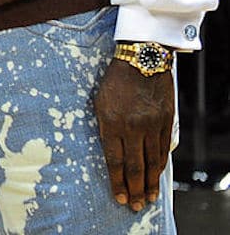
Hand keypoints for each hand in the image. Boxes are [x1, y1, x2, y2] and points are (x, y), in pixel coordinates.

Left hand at [93, 57, 173, 211]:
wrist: (142, 60)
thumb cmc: (115, 81)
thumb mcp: (100, 102)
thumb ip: (105, 128)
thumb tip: (111, 152)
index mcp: (111, 122)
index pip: (114, 160)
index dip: (117, 181)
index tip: (119, 197)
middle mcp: (132, 127)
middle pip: (134, 166)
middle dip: (135, 189)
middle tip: (136, 206)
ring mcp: (151, 125)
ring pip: (151, 161)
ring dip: (150, 182)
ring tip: (149, 198)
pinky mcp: (165, 122)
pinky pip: (163, 149)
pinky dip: (160, 165)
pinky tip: (158, 176)